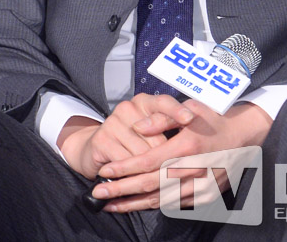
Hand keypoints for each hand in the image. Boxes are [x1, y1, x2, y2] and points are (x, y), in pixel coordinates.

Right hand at [57, 93, 194, 179]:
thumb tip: (191, 130)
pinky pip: (124, 164)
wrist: (95, 149)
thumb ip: (169, 128)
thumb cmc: (133, 141)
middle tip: (177, 172)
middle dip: (166, 159)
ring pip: (140, 154)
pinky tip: (137, 184)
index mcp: (144, 102)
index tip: (190, 118)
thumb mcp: (153, 132)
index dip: (177, 110)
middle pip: (155, 136)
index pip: (163, 102)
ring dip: (150, 172)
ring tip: (158, 181)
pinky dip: (132, 177)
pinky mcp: (101, 141)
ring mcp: (112, 123)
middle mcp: (127, 108)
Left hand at [92, 100, 272, 212]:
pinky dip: (152, 206)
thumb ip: (162, 118)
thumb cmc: (213, 119)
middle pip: (150, 185)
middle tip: (97, 193)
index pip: (148, 161)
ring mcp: (200, 186)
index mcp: (187, 146)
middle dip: (121, 190)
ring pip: (160, 201)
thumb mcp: (190, 109)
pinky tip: (136, 205)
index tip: (104, 171)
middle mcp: (193, 169)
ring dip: (133, 204)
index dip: (124, 168)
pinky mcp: (205, 197)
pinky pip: (174, 205)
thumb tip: (137, 127)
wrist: (244, 136)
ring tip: (110, 205)